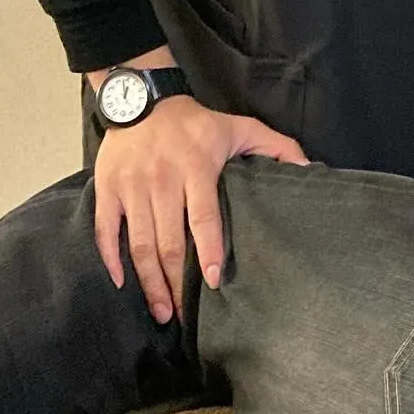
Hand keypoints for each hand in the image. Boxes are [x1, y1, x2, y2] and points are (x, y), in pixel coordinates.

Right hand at [93, 94, 307, 322]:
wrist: (140, 97)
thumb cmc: (194, 121)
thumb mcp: (239, 126)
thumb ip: (276, 146)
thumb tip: (309, 168)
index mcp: (196, 169)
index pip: (203, 217)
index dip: (209, 250)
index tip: (215, 281)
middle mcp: (162, 181)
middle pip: (168, 241)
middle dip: (176, 283)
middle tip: (184, 316)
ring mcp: (132, 187)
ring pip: (139, 243)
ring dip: (149, 281)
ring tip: (161, 311)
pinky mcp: (108, 190)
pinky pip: (105, 230)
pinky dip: (111, 258)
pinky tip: (123, 283)